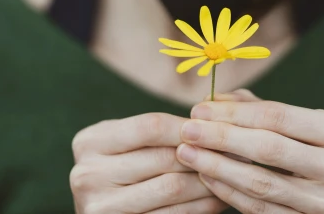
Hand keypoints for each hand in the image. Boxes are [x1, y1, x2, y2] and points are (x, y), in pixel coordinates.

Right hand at [71, 112, 228, 212]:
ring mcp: (102, 206)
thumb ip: (155, 128)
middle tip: (235, 148)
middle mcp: (88, 174)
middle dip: (205, 152)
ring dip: (208, 180)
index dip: (187, 126)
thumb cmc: (120, 166)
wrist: (102, 208)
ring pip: (172, 187)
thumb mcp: (122, 140)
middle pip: (164, 158)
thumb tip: (209, 119)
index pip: (150, 126)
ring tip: (232, 171)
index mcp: (90, 142)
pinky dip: (200, 206)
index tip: (217, 126)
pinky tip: (218, 197)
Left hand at [175, 90, 323, 213]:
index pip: (277, 116)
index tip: (198, 109)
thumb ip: (255, 108)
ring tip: (188, 154)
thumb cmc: (309, 148)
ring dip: (217, 166)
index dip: (234, 112)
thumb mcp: (295, 122)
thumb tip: (212, 99)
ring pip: (261, 183)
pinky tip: (207, 177)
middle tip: (187, 130)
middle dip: (221, 137)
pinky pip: (260, 209)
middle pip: (269, 148)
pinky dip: (228, 192)